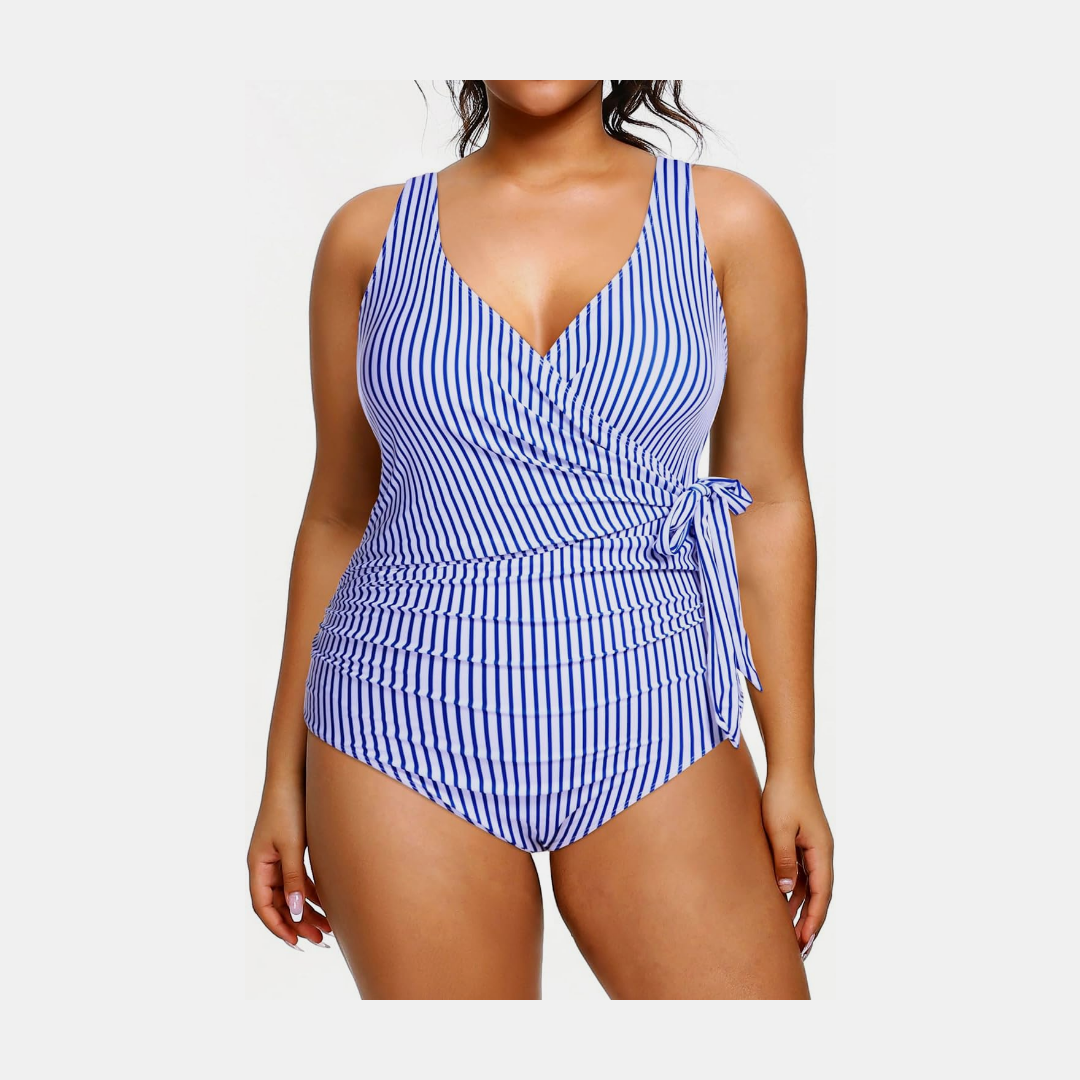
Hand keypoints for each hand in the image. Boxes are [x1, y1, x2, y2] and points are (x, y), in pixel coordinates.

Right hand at [247, 781, 331, 950]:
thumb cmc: (289, 806)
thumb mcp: (292, 846)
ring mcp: (277, 856)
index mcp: (257, 864)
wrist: (294, 774)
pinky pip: (299, 878)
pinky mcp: (291, 847)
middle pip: (278, 903)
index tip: (297, 942)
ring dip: (307, 910)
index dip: (278, 927)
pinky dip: (312, 892)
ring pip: (290, 892)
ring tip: (328, 928)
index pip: (263, 906)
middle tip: (320, 940)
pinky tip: (328, 903)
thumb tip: (297, 912)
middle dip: (298, 923)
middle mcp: (264, 863)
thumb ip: (294, 879)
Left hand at [761, 769, 833, 960]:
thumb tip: (785, 891)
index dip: (813, 920)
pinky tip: (781, 905)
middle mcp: (821, 853)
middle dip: (810, 923)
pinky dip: (793, 892)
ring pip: (809, 887)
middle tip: (799, 952)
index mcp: (821, 852)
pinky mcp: (802, 843)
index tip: (805, 943)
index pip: (821, 894)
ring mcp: (813, 848)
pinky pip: (801, 875)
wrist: (788, 768)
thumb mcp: (779, 828)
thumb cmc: (783, 795)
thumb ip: (783, 859)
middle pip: (819, 896)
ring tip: (789, 937)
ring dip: (800, 910)